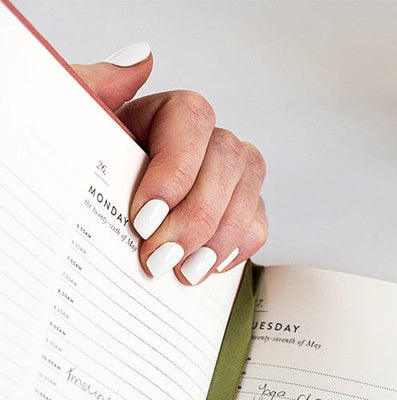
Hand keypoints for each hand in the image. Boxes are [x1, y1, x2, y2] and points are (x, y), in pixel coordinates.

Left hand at [72, 43, 266, 283]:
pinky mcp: (238, 213)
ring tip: (181, 272)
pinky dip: (235, 249)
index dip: (175, 171)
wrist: (82, 228)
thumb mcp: (69, 128)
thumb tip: (140, 59)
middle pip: (228, 159)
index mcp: (162, 113)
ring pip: (248, 192)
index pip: (192, 119)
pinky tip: (205, 268)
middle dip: (196, 216)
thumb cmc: (76, 175)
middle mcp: (201, 141)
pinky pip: (256, 226)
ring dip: (217, 238)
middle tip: (160, 258)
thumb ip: (93, 87)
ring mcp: (225, 178)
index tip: (144, 218)